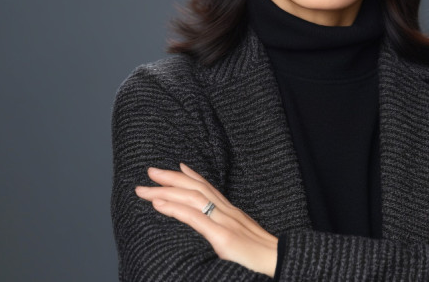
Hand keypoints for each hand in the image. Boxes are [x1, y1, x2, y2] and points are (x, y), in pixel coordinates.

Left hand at [135, 163, 278, 276]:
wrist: (282, 262)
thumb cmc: (263, 257)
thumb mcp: (244, 239)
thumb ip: (228, 232)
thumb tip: (218, 235)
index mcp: (232, 213)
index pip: (209, 187)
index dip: (191, 175)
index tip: (177, 166)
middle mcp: (228, 212)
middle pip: (196, 187)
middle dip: (171, 178)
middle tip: (150, 171)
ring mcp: (225, 222)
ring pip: (192, 197)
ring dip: (165, 190)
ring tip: (145, 188)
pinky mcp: (223, 237)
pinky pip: (195, 218)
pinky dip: (175, 208)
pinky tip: (159, 204)